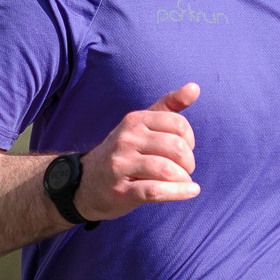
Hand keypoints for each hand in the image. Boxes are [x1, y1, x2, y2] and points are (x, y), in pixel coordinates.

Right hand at [74, 84, 200, 222]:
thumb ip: (169, 106)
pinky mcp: (121, 191)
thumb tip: (195, 87)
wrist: (84, 183)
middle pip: (176, 147)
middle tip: (184, 170)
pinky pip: (156, 191)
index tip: (184, 150)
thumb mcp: (141, 125)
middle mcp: (126, 139)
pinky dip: (178, 192)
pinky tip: (191, 191)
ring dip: (184, 178)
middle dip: (188, 162)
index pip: (178, 124)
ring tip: (184, 182)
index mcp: (134, 120)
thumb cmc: (123, 153)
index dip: (190, 139)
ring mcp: (121, 165)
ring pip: (167, 170)